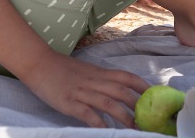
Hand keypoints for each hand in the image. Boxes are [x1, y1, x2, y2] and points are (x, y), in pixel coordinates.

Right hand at [22, 51, 148, 127]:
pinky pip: (87, 113)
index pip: (126, 77)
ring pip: (109, 103)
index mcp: (99, 72)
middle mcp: (94, 81)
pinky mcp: (69, 102)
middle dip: (138, 106)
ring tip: (134, 128)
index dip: (143, 86)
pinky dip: (99, 123)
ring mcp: (82, 91)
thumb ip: (100, 80)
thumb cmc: (62, 69)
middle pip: (122, 91)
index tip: (155, 96)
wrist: (39, 64)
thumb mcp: (86, 71)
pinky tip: (106, 132)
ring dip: (124, 117)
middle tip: (148, 119)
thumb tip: (117, 92)